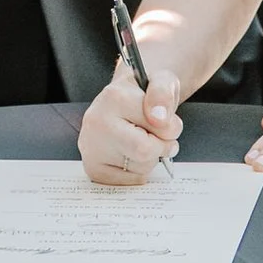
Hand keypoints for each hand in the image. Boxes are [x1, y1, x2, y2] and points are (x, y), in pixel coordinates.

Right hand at [79, 60, 184, 184]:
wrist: (124, 100)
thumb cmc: (144, 94)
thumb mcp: (162, 81)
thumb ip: (163, 93)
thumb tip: (159, 118)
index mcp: (114, 98)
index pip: (159, 128)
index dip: (172, 128)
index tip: (167, 121)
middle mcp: (96, 123)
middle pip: (145, 153)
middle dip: (161, 146)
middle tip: (159, 135)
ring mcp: (91, 148)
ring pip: (140, 169)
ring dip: (150, 158)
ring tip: (142, 140)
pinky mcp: (93, 168)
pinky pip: (129, 181)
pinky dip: (138, 171)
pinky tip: (131, 153)